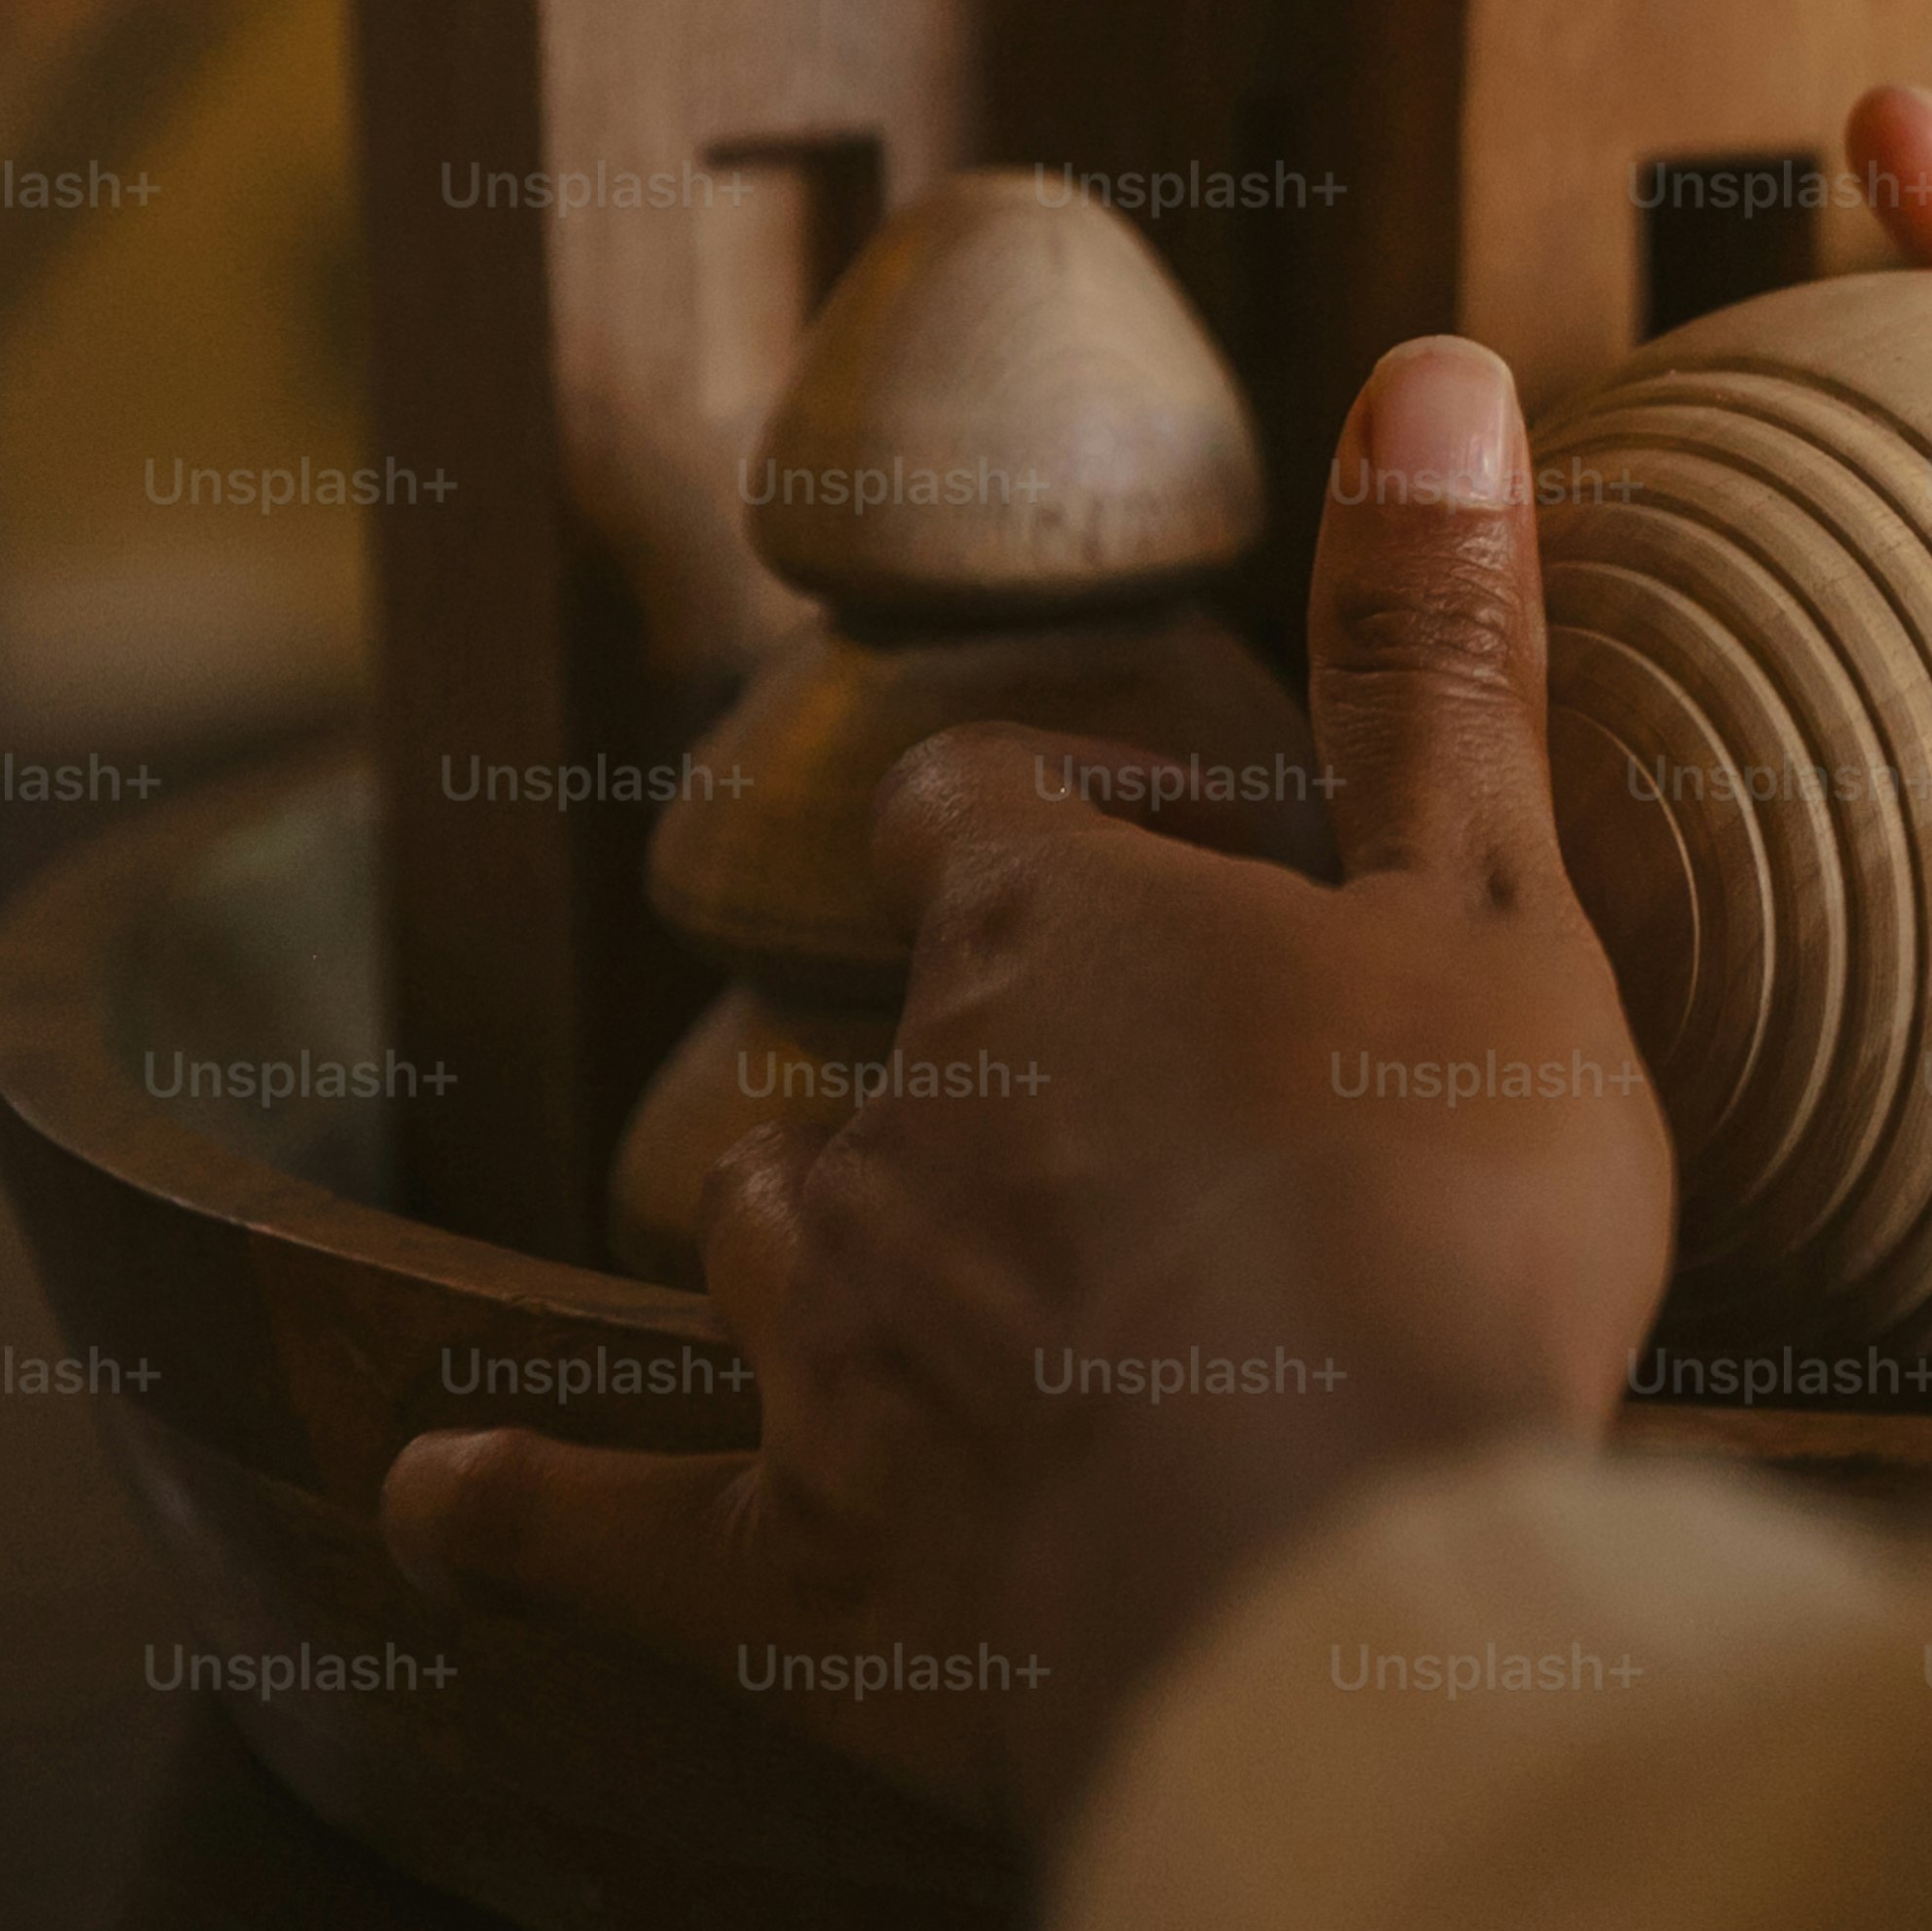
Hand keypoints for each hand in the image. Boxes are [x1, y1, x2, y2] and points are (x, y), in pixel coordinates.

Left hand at [379, 340, 1673, 1831]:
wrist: (1324, 1559)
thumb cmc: (1437, 1213)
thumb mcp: (1489, 903)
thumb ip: (1432, 656)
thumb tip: (1428, 370)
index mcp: (1054, 932)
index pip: (980, 814)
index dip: (1045, 830)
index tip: (1119, 863)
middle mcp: (903, 1105)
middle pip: (889, 1040)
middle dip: (972, 1069)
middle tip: (1111, 1132)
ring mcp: (827, 1339)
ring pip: (774, 1235)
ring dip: (818, 1240)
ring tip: (871, 1268)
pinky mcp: (795, 1560)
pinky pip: (616, 1527)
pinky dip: (527, 1510)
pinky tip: (441, 1496)